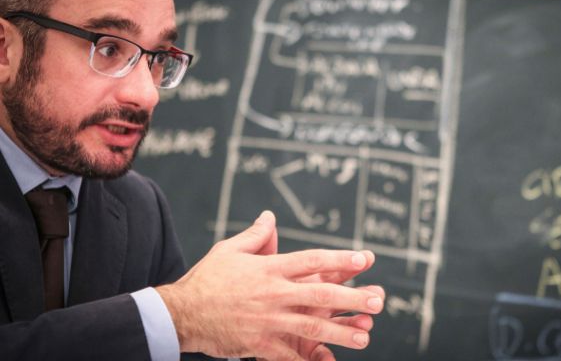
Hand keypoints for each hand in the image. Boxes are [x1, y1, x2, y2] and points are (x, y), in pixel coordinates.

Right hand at [156, 211, 383, 359]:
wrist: (181, 313)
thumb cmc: (207, 278)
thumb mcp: (229, 250)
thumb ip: (255, 235)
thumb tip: (269, 216)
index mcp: (270, 269)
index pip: (312, 261)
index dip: (340, 261)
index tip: (365, 259)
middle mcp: (274, 294)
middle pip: (320, 296)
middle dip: (352, 299)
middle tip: (377, 301)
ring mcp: (268, 321)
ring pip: (312, 327)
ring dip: (341, 333)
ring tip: (365, 337)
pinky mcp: (260, 344)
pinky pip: (289, 355)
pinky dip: (309, 360)